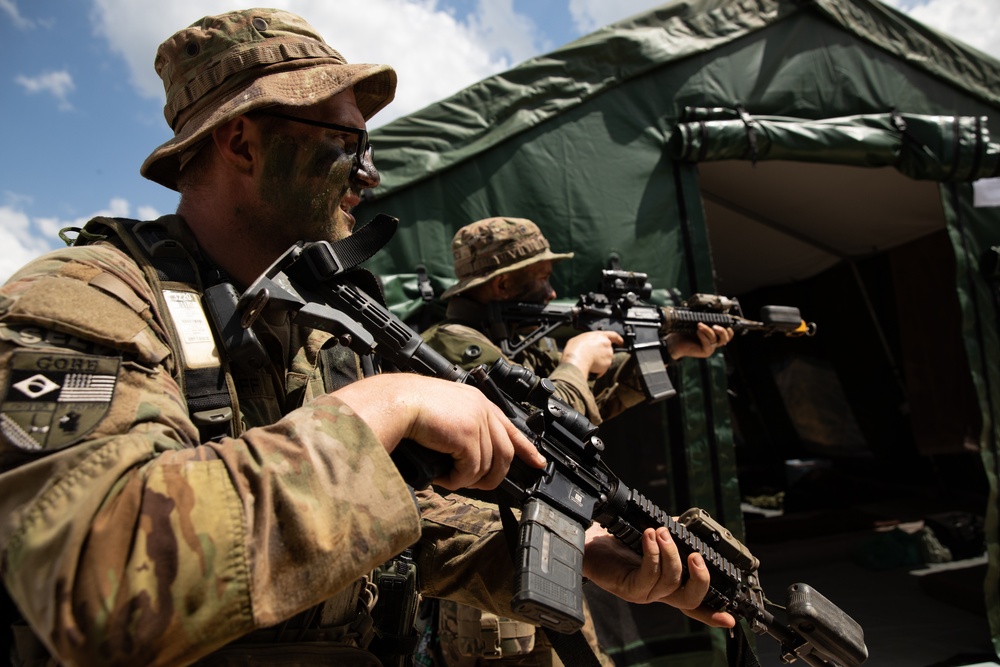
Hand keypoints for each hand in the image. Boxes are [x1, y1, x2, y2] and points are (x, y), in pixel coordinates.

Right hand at [332, 374, 544, 489]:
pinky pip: (470, 471)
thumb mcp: (442, 413)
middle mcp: (482, 408)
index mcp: (477, 400)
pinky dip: (455, 480)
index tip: (537, 462)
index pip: (511, 427)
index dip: (526, 448)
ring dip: (467, 479)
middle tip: (479, 487)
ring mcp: (477, 421)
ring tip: (448, 478)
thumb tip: (464, 460)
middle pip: (505, 452)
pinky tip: (441, 477)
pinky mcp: (468, 436)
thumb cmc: (406, 407)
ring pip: (486, 466)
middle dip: (495, 476)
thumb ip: (459, 429)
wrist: (394, 402)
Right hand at [560, 330, 623, 376]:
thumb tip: (585, 344)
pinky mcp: (607, 365)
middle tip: (592, 356)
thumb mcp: (579, 338)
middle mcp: (607, 344)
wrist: (577, 359)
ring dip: (599, 362)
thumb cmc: (576, 348)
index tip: (621, 342)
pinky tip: (590, 368)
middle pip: (608, 349)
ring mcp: (608, 355)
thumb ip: (587, 340)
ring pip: (605, 359)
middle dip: (602, 354)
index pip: (613, 335)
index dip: (618, 339)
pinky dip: (598, 370)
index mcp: (600, 335)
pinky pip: (602, 368)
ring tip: (588, 362)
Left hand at [582, 524, 735, 627]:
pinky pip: (649, 574)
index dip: (712, 613)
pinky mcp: (628, 587)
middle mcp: (658, 593)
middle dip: (700, 578)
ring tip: (661, 531)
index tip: (730, 618)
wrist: (586, 545)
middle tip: (696, 556)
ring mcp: (643, 593)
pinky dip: (653, 553)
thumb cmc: (617, 542)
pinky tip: (650, 537)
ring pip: (670, 581)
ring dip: (670, 553)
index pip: (693, 604)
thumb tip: (687, 526)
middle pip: (690, 599)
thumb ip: (672, 538)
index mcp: (667, 585)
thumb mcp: (650, 540)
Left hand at [666, 323, 732, 359]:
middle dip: (722, 331)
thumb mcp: (696, 325)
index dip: (729, 331)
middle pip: (725, 339)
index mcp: (713, 336)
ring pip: (715, 340)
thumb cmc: (683, 333)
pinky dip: (703, 336)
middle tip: (714, 325)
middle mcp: (713, 343)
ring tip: (699, 325)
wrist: (674, 342)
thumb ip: (704, 321)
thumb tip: (709, 311)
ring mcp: (709, 348)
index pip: (727, 335)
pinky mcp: (705, 352)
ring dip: (708, 330)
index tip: (727, 324)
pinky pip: (708, 344)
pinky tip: (698, 331)